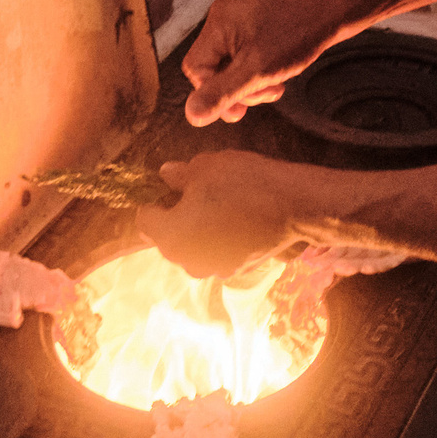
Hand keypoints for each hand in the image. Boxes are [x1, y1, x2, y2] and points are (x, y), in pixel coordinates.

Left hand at [137, 154, 302, 276]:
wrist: (292, 206)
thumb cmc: (242, 183)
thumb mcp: (203, 167)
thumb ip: (178, 175)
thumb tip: (166, 175)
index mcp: (170, 236)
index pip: (144, 220)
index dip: (155, 200)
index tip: (171, 187)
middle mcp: (187, 261)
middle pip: (166, 238)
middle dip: (174, 218)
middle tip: (194, 194)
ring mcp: (213, 269)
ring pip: (192, 248)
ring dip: (196, 231)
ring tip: (216, 207)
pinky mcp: (237, 271)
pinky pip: (216, 253)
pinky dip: (219, 240)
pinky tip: (236, 220)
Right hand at [181, 0, 349, 126]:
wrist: (331, 14)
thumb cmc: (297, 38)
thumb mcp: (258, 72)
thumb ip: (223, 94)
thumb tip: (191, 116)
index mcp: (217, 23)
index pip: (195, 69)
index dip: (214, 92)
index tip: (240, 107)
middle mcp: (221, 18)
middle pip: (211, 70)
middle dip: (237, 88)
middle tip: (264, 93)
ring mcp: (235, 22)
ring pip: (228, 68)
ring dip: (249, 84)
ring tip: (275, 85)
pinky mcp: (250, 28)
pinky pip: (241, 59)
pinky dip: (256, 73)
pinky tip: (276, 75)